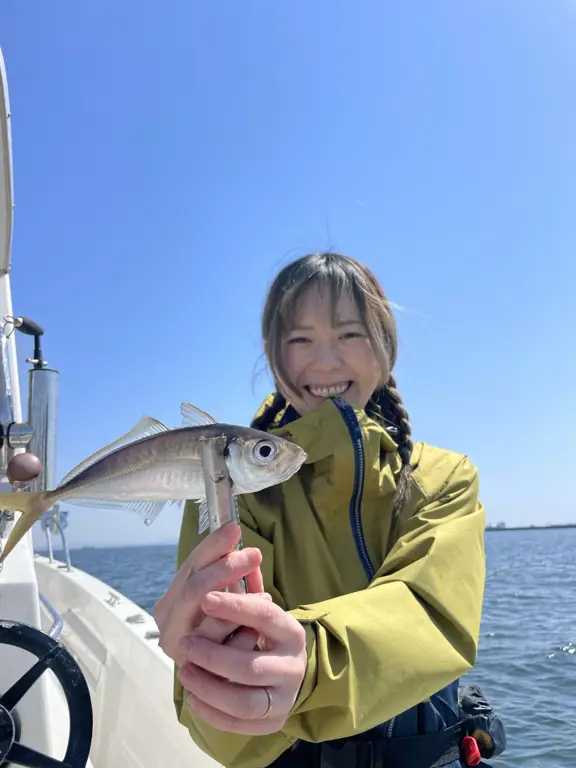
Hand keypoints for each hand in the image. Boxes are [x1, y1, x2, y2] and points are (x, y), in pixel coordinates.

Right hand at [153, 523, 263, 664]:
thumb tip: (238, 538)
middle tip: (253, 554)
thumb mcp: (222, 598)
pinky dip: (242, 634)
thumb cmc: (222, 630)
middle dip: (225, 568)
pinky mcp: (196, 673)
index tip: (235, 529)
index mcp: (171, 601)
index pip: (190, 567)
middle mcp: (169, 624)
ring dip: (239, 604)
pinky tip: (256, 628)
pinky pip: (222, 650)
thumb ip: (226, 573)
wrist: (218, 680)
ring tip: (264, 595)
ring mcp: (180, 649)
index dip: (212, 547)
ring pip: (208, 621)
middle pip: (194, 589)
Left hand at [178, 591, 307, 734]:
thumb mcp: (259, 615)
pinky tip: (193, 697)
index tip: (204, 600)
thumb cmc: (264, 636)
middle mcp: (293, 667)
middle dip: (212, 657)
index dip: (234, 607)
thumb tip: (212, 588)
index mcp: (292, 633)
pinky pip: (238, 724)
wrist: (286, 672)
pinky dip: (211, 713)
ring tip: (184, 672)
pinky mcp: (273, 722)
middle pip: (250, 668)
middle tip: (185, 645)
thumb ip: (240, 601)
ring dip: (208, 688)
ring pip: (243, 702)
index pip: (265, 617)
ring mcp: (285, 698)